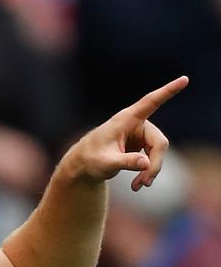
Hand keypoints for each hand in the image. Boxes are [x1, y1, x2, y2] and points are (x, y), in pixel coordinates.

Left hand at [66, 76, 188, 190]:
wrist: (83, 165)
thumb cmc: (91, 160)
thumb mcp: (106, 163)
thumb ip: (125, 162)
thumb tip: (145, 164)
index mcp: (127, 119)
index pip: (151, 102)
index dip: (168, 91)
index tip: (184, 79)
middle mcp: (137, 124)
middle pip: (159, 143)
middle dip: (155, 164)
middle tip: (145, 182)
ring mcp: (140, 134)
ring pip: (158, 152)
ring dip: (151, 171)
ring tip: (138, 187)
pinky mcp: (141, 145)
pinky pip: (153, 158)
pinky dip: (147, 172)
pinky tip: (138, 185)